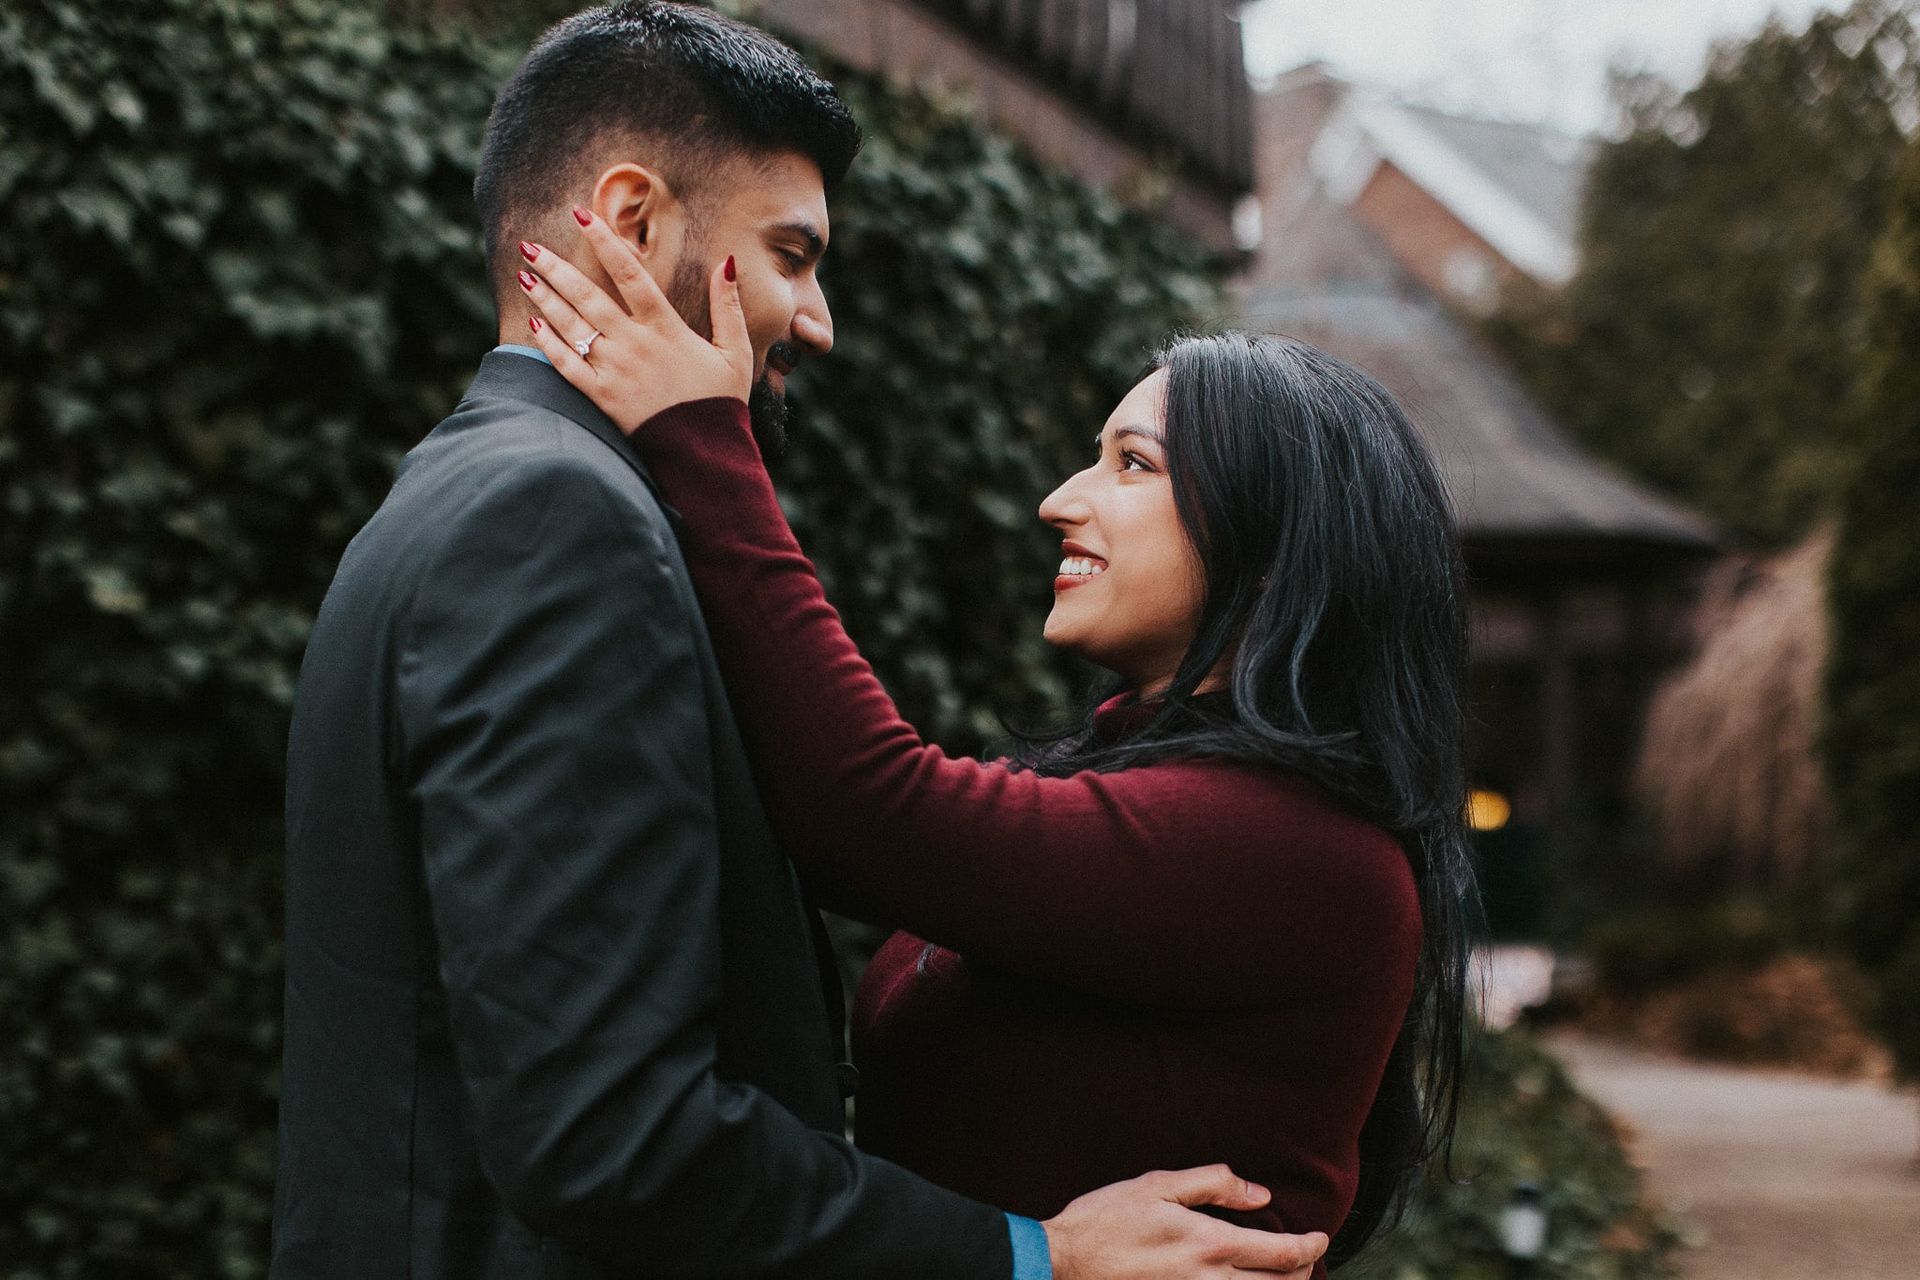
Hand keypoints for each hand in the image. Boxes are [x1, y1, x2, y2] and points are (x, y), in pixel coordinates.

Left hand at [518, 207, 750, 432]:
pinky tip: (534, 322)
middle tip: (530, 247)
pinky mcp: (602, 397)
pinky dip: (548, 343)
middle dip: (556, 268)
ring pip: (572, 327)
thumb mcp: (735, 352)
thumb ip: (728, 306)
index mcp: (665, 328)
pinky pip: (566, 366)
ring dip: (546, 298)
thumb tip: (726, 262)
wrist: (704, 454)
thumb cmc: (720, 402)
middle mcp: (634, 344)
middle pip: (588, 296)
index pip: (630, 274)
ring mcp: (614, 371)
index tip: (583, 216)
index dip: (605, 242)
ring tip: (525, 275)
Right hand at [1043, 1166, 1328, 1278]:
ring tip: (1286, 1275)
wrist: (1066, 1262)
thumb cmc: (1107, 1219)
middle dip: (1304, 1272)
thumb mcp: (1159, 1185)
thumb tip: (1258, 1193)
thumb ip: (1214, 1183)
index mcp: (1210, 1243)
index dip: (1310, 1246)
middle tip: (1308, 1257)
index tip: (1320, 1238)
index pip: (1282, 1253)